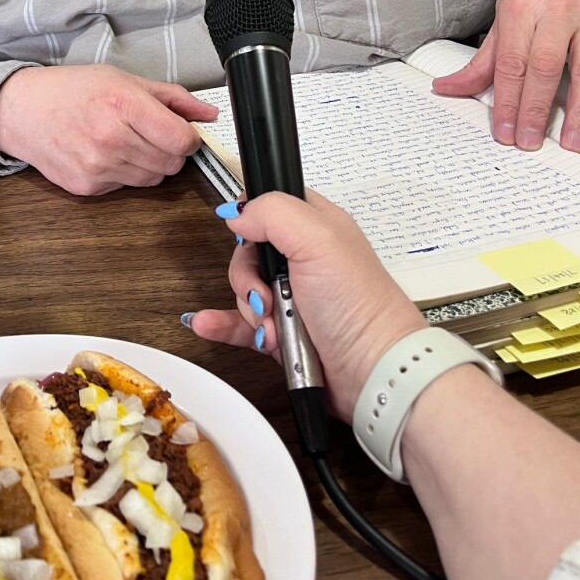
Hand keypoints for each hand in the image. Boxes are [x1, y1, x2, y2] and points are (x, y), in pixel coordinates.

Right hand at [0, 64, 217, 195]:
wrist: (21, 111)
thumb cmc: (72, 90)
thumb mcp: (123, 79)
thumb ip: (171, 98)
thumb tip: (209, 115)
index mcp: (123, 104)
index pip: (182, 140)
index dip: (189, 137)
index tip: (181, 131)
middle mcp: (111, 138)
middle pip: (171, 163)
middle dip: (170, 151)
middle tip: (151, 134)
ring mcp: (98, 167)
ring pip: (153, 179)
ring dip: (150, 164)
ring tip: (126, 142)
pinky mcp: (87, 187)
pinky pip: (127, 187)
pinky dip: (125, 173)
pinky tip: (105, 153)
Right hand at [188, 191, 423, 420]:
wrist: (372, 371)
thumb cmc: (359, 303)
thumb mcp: (318, 239)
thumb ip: (272, 212)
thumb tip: (235, 213)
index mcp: (315, 227)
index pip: (268, 207)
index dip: (252, 221)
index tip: (253, 241)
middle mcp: (302, 259)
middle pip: (248, 253)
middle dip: (249, 277)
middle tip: (268, 294)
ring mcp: (292, 297)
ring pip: (244, 290)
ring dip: (249, 309)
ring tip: (273, 327)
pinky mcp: (282, 331)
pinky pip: (238, 322)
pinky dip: (222, 322)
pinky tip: (207, 323)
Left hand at [432, 0, 579, 152]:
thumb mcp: (503, 19)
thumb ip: (482, 60)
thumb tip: (446, 88)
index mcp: (520, 9)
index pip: (510, 63)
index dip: (507, 101)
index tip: (504, 132)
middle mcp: (555, 11)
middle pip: (544, 68)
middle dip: (535, 109)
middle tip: (528, 141)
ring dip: (578, 110)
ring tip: (570, 140)